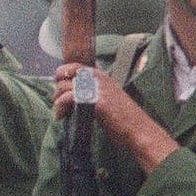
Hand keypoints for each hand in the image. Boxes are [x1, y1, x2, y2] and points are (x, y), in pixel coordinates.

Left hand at [52, 63, 176, 173]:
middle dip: (57, 89)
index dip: (62, 76)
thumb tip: (74, 95)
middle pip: (65, 74)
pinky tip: (61, 117)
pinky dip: (60, 107)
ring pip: (63, 86)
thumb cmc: (124, 119)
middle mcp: (97, 77)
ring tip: (60, 114)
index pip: (73, 66)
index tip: (60, 91)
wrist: (138, 130)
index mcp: (101, 76)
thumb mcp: (109, 98)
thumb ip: (94, 92)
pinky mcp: (93, 100)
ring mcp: (95, 87)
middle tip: (59, 104)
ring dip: (57, 101)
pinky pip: (67, 98)